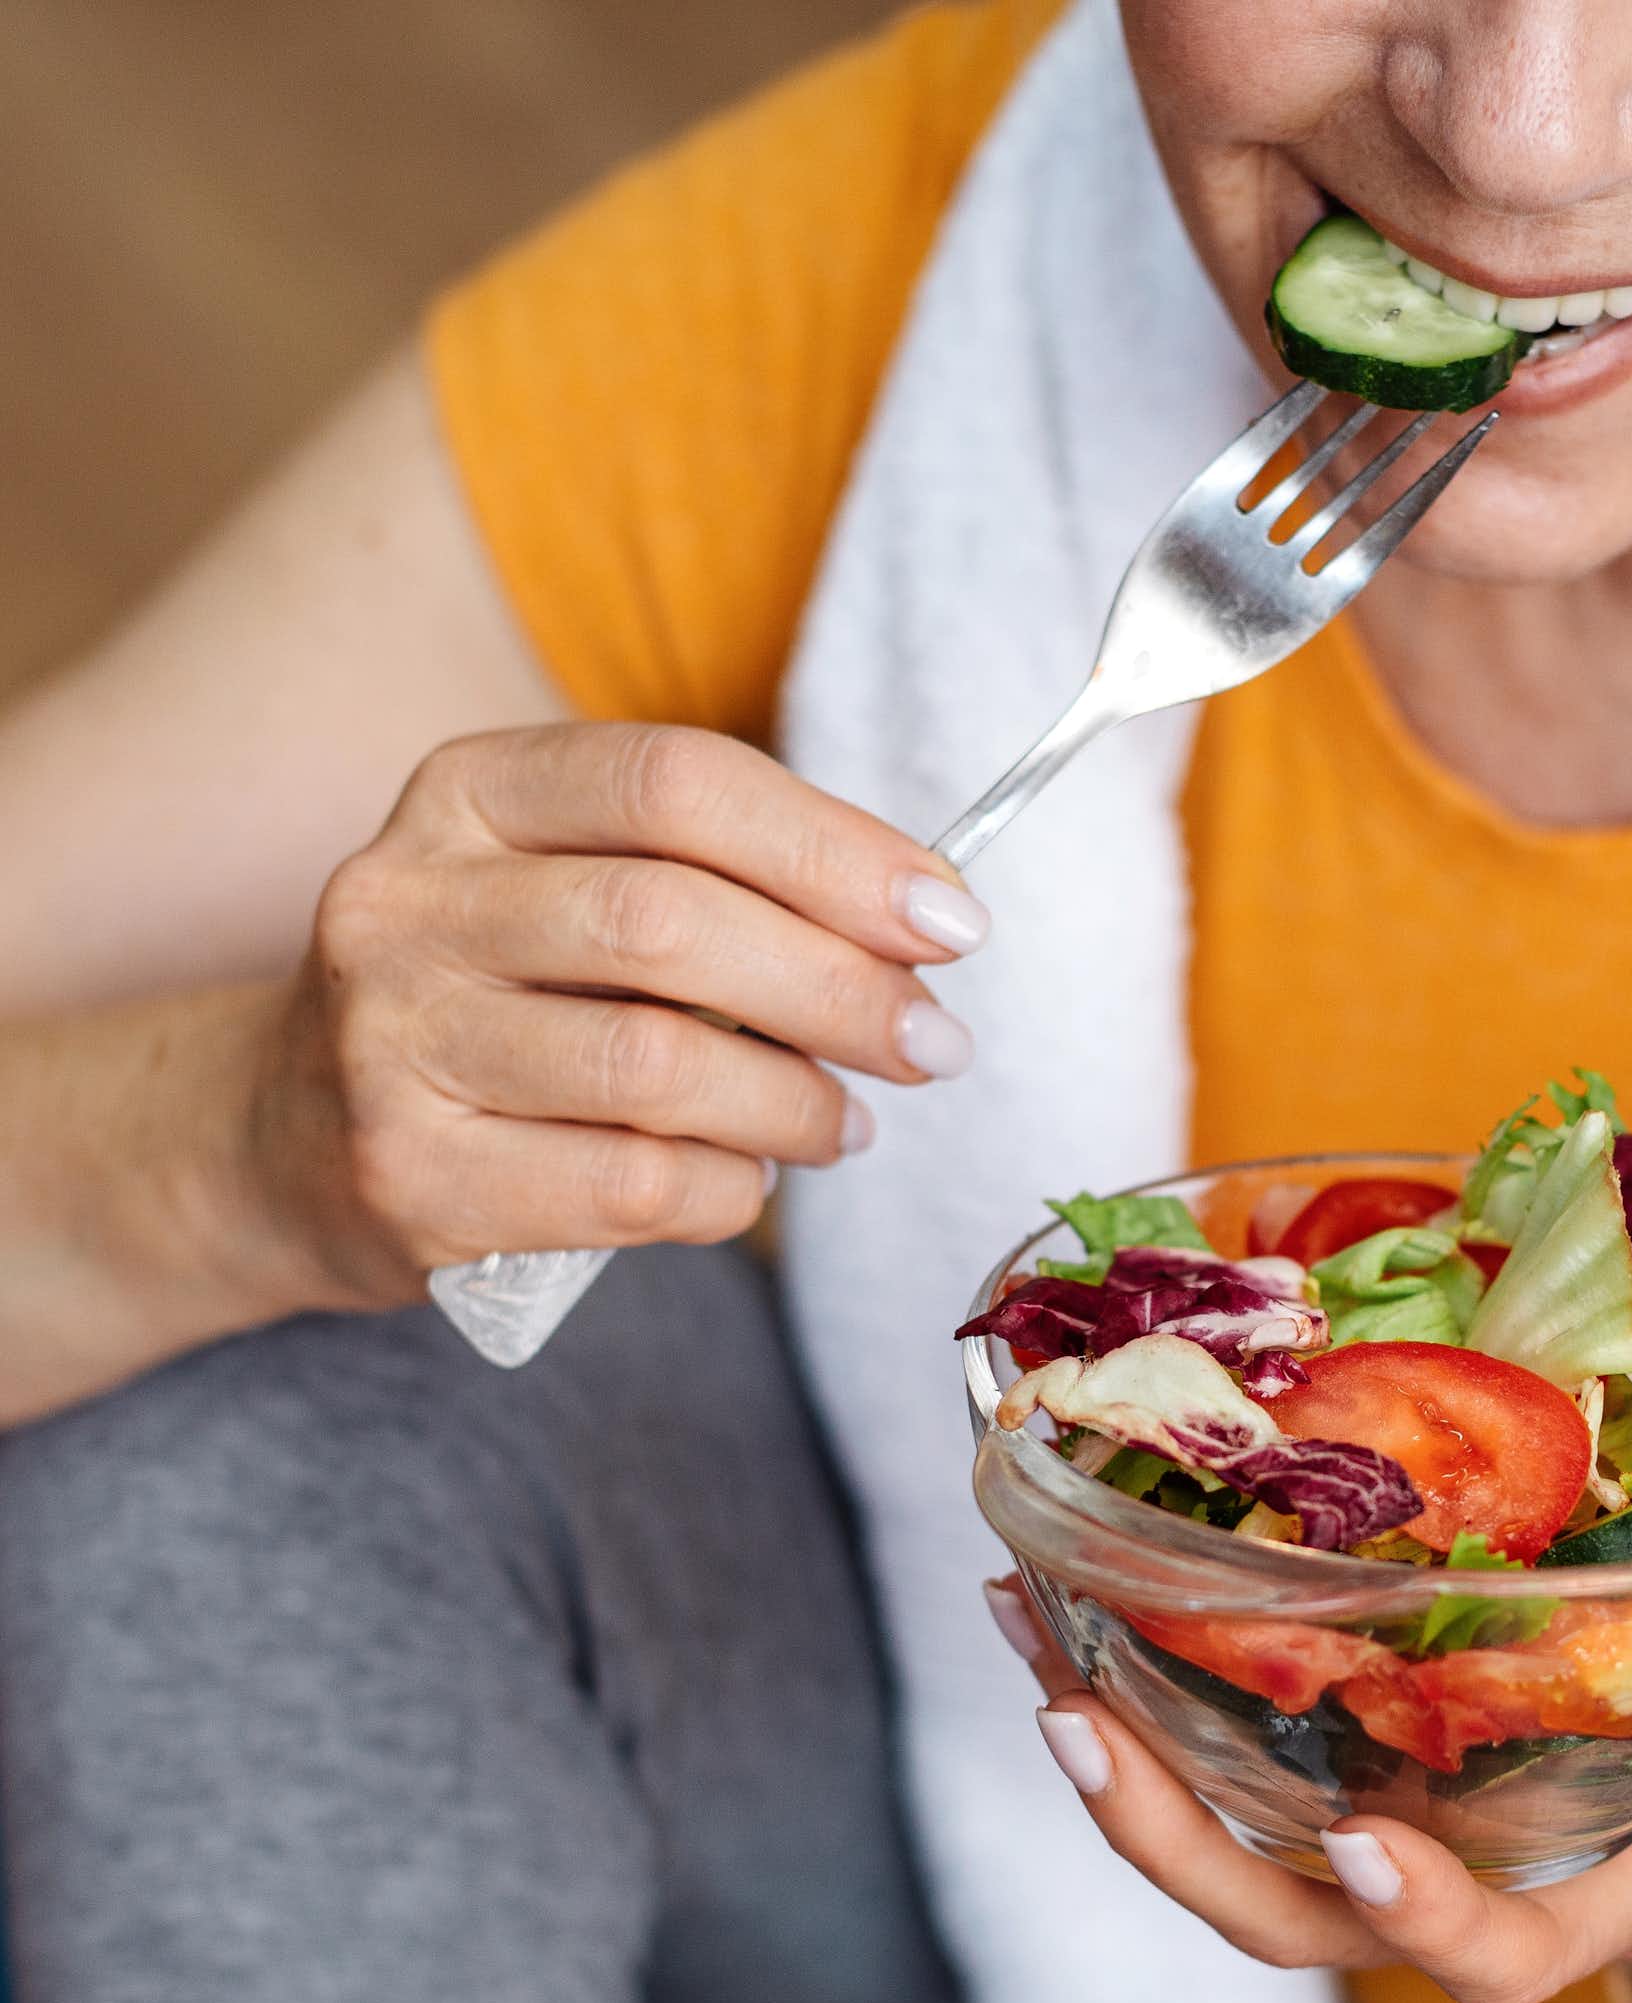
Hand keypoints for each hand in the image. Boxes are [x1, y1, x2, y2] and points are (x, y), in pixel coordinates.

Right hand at [244, 723, 988, 1306]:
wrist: (280, 1140)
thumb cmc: (490, 1003)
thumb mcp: (566, 893)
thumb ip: (721, 886)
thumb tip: (924, 928)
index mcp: (469, 791)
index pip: (678, 782)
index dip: (838, 850)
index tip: (950, 922)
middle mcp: (408, 899)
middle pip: (675, 921)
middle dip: (843, 988)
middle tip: (933, 1044)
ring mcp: (391, 1041)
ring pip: (659, 1066)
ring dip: (798, 1103)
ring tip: (850, 1122)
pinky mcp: (407, 1176)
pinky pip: (631, 1187)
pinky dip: (732, 1191)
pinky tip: (753, 1180)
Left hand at [990, 1484, 1631, 2002]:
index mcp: (1591, 1895)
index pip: (1500, 1960)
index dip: (1427, 1922)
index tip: (1364, 1841)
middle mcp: (1463, 1890)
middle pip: (1291, 1926)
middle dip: (1173, 1842)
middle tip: (1077, 1715)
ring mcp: (1387, 1854)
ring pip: (1227, 1861)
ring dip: (1114, 1759)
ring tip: (1022, 1629)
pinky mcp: (1343, 1797)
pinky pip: (1222, 1783)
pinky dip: (1135, 1707)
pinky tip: (1063, 1606)